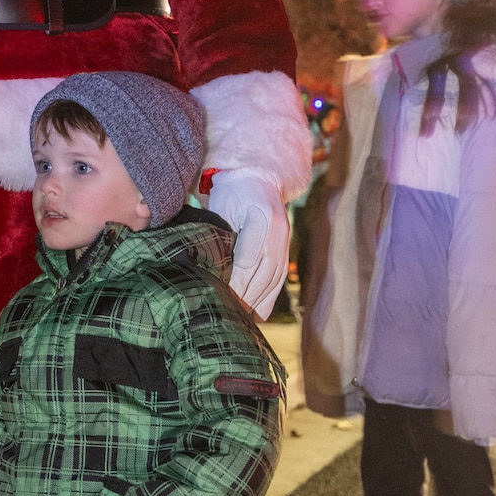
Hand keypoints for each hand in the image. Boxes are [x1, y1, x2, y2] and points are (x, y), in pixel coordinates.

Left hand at [208, 170, 290, 315]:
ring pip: (272, 280)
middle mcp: (279, 233)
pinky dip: (268, 298)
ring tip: (237, 318)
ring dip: (255, 301)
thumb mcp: (220, 207)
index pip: (248, 260)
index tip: (220, 298)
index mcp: (262, 219)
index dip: (235, 283)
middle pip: (262, 274)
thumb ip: (218, 235)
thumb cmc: (231, 193)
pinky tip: (256, 314)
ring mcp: (286, 242)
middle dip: (243, 297)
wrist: (258, 177)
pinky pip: (279, 279)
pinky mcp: (285, 250)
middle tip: (225, 314)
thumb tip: (210, 271)